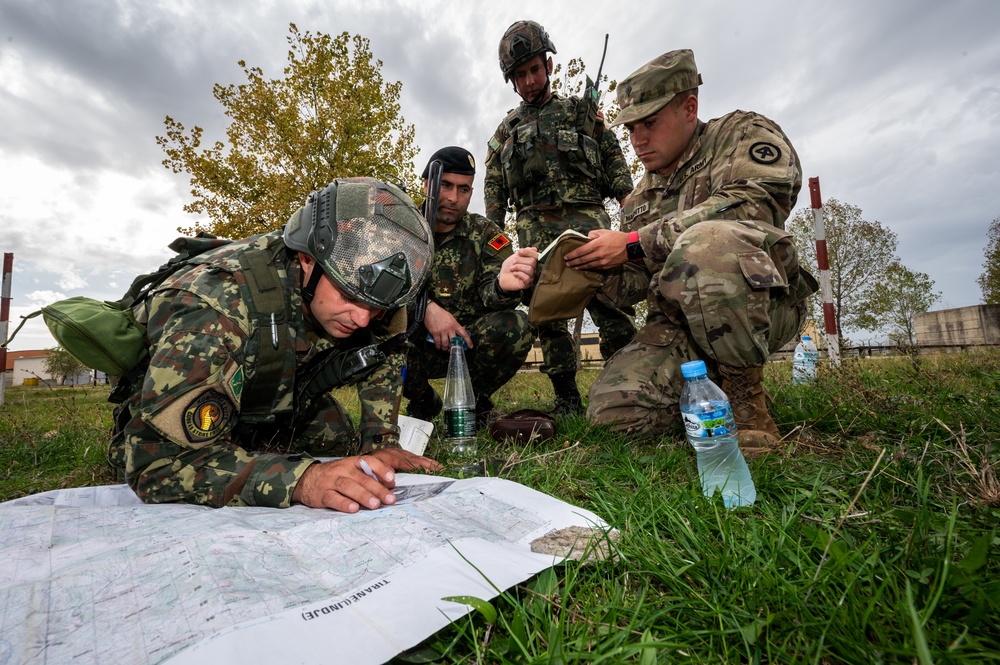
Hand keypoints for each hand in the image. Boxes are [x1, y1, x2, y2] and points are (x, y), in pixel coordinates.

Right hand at [291, 449, 440, 511]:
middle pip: (361, 478)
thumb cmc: (336, 477)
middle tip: (390, 499)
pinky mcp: (322, 494)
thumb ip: (368, 476)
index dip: (380, 469)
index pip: (368, 462)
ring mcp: (331, 481)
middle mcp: (342, 470)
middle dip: (377, 488)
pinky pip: (333, 498)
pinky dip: (344, 503)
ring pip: (348, 486)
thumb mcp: (351, 471)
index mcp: (352, 462)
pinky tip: (353, 509)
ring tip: (375, 505)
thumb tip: (391, 486)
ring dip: (363, 495)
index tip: (392, 479)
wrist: (306, 480)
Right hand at [423, 301, 471, 350]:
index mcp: (455, 324)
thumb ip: (455, 324)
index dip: (468, 341)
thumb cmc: (441, 313)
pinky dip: (438, 346)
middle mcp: (449, 328)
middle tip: (452, 350)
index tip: (470, 346)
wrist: (430, 310)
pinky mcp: (435, 333)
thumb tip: (462, 329)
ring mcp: (442, 331)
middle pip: (454, 341)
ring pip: (445, 344)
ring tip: (444, 349)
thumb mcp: (451, 317)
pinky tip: (438, 347)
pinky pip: (437, 342)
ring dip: (445, 348)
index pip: (464, 334)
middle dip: (454, 347)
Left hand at [497, 247, 537, 291]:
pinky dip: (519, 274)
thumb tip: (534, 249)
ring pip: (530, 269)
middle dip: (520, 260)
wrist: (501, 277)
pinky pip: (527, 278)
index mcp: (531, 261)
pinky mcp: (527, 284)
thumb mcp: (515, 256)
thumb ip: (524, 252)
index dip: (528, 252)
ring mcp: (531, 277)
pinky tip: (514, 274)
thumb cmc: (509, 267)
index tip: (519, 252)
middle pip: (533, 261)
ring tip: (512, 269)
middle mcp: (533, 269)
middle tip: (513, 263)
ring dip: (518, 267)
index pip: (536, 255)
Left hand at [563, 230, 628, 269]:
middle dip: (573, 262)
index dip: (572, 255)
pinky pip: (596, 268)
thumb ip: (593, 234)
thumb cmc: (617, 237)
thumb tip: (586, 238)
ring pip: (588, 265)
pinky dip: (589, 268)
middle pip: (582, 260)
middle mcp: (598, 254)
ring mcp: (603, 261)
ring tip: (574, 266)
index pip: (580, 251)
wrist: (630, 246)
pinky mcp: (607, 266)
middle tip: (567, 264)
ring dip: (580, 266)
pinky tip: (585, 267)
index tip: (566, 257)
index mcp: (596, 244)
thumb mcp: (604, 231)